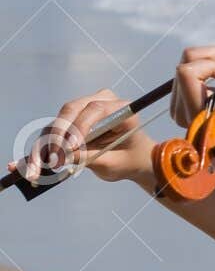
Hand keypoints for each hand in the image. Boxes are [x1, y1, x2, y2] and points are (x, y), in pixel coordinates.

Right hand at [9, 90, 153, 184]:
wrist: (130, 158)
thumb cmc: (127, 159)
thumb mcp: (113, 163)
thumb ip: (91, 157)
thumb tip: (62, 156)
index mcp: (121, 108)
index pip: (96, 110)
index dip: (80, 126)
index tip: (72, 147)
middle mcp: (100, 102)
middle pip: (71, 110)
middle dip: (58, 136)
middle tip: (53, 159)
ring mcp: (83, 109)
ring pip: (57, 122)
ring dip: (44, 146)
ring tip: (38, 169)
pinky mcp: (69, 121)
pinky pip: (51, 132)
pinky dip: (40, 149)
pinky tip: (28, 165)